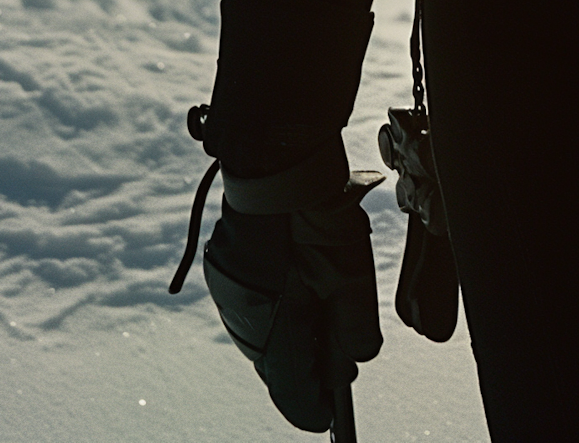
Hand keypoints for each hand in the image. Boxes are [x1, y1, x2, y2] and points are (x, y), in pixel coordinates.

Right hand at [203, 166, 382, 433]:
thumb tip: (353, 366)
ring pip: (263, 334)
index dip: (316, 409)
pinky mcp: (223, 270)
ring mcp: (228, 295)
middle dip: (308, 360)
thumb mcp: (351, 276)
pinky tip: (296, 282)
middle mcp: (242, 322)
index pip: (293, 393)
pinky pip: (251, 304)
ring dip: (290, 331)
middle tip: (338, 352)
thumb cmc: (316, 219)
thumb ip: (354, 330)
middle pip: (278, 364)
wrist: (276, 162)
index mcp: (272, 332)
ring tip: (321, 304)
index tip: (331, 416)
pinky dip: (275, 304)